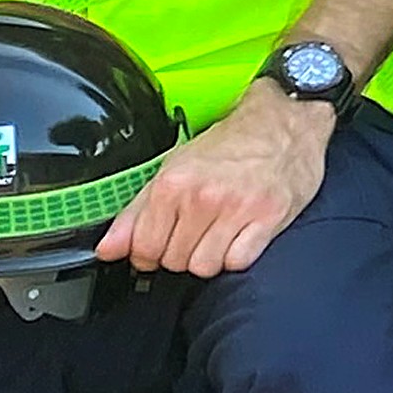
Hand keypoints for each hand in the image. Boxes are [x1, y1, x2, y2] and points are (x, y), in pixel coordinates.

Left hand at [99, 87, 332, 277]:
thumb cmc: (232, 144)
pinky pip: (238, 262)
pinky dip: (236, 256)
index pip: (144, 248)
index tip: (159, 244)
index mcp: (173, 184)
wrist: (285, 124)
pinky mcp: (269, 218)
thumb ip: (136, 212)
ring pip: (204, 267)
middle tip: (195, 230)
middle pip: (173, 261)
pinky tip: (239, 236)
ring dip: (208, 257)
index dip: (147, 254)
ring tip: (217, 233)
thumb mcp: (175, 167)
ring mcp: (238, 209)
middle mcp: (203, 197)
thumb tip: (107, 249)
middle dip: (180, 252)